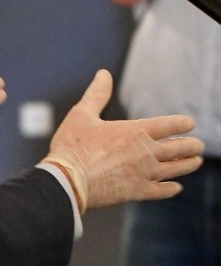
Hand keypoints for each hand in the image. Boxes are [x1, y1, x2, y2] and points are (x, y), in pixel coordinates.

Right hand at [45, 69, 203, 210]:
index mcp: (136, 130)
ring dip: (188, 165)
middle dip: (191, 146)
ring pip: (176, 169)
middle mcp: (146, 152)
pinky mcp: (136, 192)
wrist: (66, 182)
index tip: (190, 124)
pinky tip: (176, 187)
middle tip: (198, 146)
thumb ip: (97, 94)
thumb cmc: (72, 147)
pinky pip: (161, 191)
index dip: (183, 124)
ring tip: (196, 162)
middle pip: (179, 148)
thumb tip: (104, 74)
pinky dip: (171, 189)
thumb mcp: (82, 115)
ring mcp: (143, 174)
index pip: (171, 125)